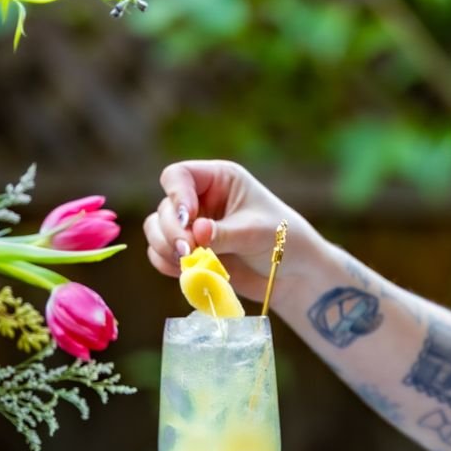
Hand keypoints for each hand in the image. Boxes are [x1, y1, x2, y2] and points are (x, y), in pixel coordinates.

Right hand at [143, 160, 314, 300]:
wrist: (293, 274)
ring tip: (190, 264)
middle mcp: (201, 199)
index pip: (179, 176)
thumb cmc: (284, 241)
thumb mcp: (255, 232)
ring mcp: (192, 226)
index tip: (188, 220)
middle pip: (164, 207)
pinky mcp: (190, 252)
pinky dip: (167, 264)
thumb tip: (196, 234)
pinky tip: (188, 273)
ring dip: (165, 248)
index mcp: (219, 180)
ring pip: (156, 230)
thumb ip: (224, 233)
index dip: (176, 196)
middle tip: (189, 252)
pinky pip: (160, 254)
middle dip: (172, 231)